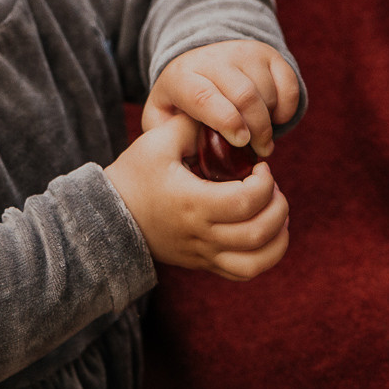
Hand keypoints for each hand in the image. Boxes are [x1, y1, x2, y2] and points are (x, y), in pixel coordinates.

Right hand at [104, 114, 290, 279]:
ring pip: (257, 261)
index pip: (247, 201)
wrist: (110, 216)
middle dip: (278, 207)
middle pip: (259, 233)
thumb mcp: (157, 141)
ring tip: (275, 212)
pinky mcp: (204, 264)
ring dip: (278, 237)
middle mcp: (202, 234)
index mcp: (193, 203)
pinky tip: (266, 232)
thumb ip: (191, 124)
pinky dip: (266, 256)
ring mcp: (204, 254)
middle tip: (271, 187)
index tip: (260, 166)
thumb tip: (221, 116)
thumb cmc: (134, 175)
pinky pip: (245, 272)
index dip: (265, 182)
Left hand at [142, 40, 301, 156]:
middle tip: (259, 151)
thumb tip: (190, 154)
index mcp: (181, 77)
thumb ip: (170, 137)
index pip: (203, 96)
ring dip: (269, 121)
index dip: (226, 121)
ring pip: (267, 92)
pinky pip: (288, 85)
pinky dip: (287, 109)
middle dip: (257, 130)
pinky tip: (273, 118)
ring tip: (259, 135)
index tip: (241, 142)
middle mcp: (212, 59)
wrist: (199, 64)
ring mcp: (241, 53)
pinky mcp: (267, 54)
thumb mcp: (163, 119)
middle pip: (244, 95)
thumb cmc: (181, 104)